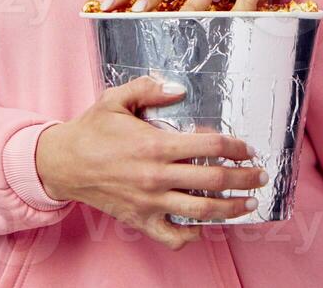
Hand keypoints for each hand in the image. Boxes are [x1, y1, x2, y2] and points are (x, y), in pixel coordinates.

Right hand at [34, 76, 267, 249]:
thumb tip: (177, 88)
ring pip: (201, 211)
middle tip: (260, 176)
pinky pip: (172, 235)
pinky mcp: (139, 220)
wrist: (62, 164)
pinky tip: (205, 227)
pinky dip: (192, 235)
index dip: (236, 148)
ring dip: (231, 208)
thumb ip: (149, 88)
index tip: (248, 149)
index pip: (210, 147)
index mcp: (156, 145)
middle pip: (214, 180)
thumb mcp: (116, 98)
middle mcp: (156, 177)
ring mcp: (149, 202)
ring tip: (248, 204)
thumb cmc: (91, 131)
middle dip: (244, 178)